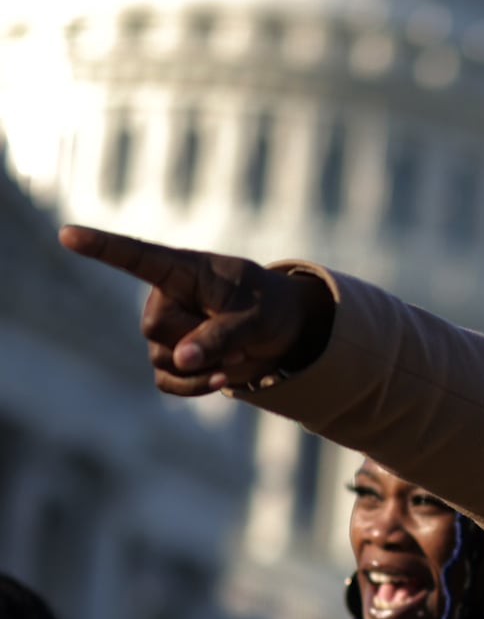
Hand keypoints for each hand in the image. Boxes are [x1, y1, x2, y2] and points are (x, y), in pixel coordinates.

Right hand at [58, 225, 333, 395]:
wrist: (282, 330)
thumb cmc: (269, 307)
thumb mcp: (256, 316)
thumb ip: (220, 334)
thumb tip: (178, 359)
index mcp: (184, 270)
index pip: (136, 257)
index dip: (101, 247)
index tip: (67, 233)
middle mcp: (165, 298)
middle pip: (156, 327)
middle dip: (199, 337)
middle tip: (236, 328)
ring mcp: (164, 330)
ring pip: (164, 358)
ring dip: (205, 364)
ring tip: (237, 350)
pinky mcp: (172, 359)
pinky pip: (169, 381)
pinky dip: (196, 385)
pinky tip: (224, 379)